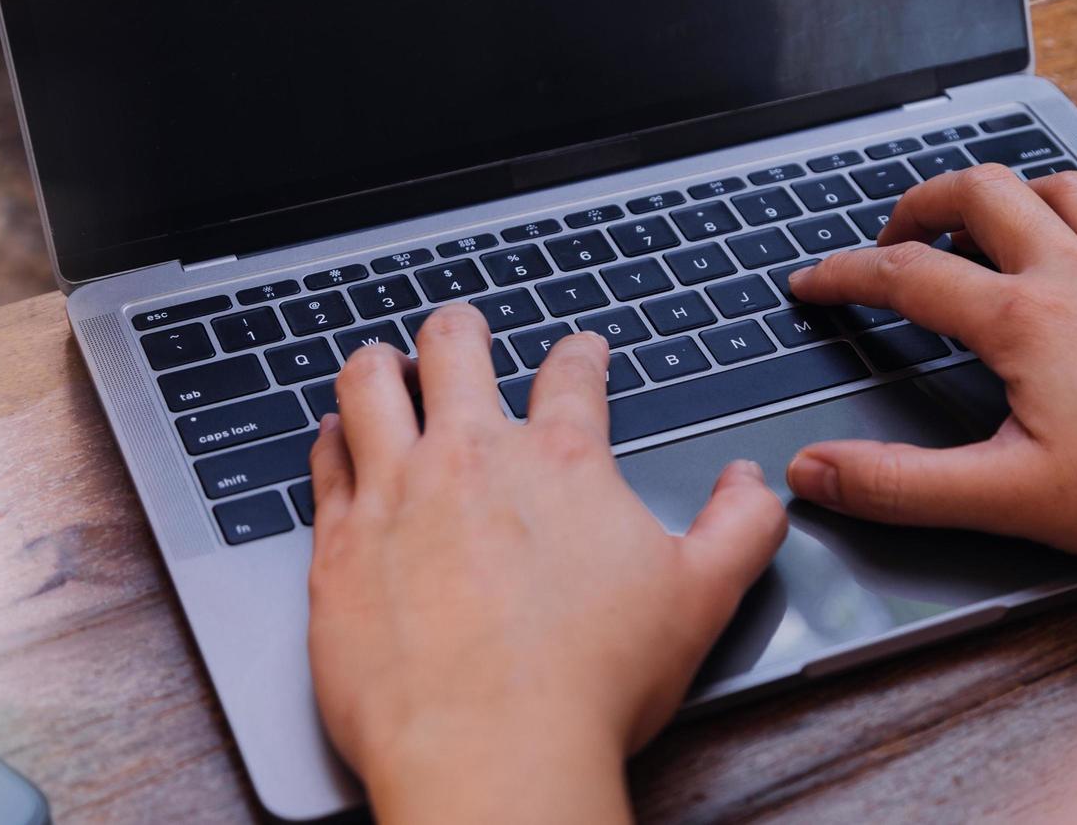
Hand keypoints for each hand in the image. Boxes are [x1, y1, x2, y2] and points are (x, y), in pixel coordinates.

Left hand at [304, 305, 787, 823]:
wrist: (489, 746)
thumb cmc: (590, 682)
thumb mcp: (701, 599)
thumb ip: (740, 529)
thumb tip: (754, 485)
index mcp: (560, 460)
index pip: (570, 376)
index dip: (579, 353)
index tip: (579, 351)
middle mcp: (469, 458)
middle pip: (452, 350)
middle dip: (460, 331)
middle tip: (461, 331)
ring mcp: (394, 493)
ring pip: (368, 387)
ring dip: (378, 366)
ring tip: (382, 364)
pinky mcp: (337, 542)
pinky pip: (322, 462)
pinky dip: (328, 439)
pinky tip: (331, 439)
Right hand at [782, 166, 1076, 567]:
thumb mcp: (1011, 500)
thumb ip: (900, 485)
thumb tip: (816, 474)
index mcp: (1029, 323)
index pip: (908, 274)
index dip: (844, 273)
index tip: (813, 281)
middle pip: (981, 193)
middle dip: (920, 202)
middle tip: (893, 236)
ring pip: (1058, 188)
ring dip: (1004, 196)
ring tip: (978, 228)